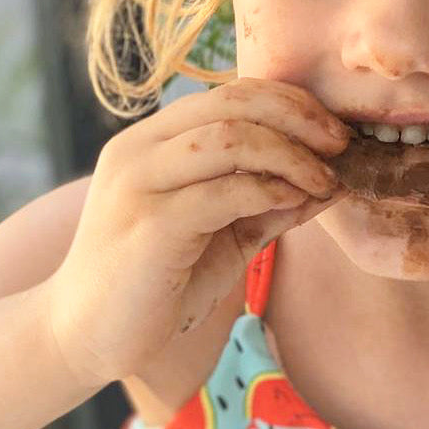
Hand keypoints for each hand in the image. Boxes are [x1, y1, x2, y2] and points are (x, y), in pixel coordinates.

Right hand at [45, 78, 350, 387]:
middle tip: (341, 147)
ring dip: (291, 154)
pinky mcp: (147, 225)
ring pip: (229, 137)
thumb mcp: (227, 234)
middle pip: (234, 102)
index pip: (232, 93)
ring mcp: (138, 183)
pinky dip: (270, 190)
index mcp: (155, 140)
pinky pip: (221, 191)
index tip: (336, 133)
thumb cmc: (159, 283)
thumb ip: (272, 202)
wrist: (87, 336)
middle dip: (301, 118)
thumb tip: (336, 180)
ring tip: (325, 181)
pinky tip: (296, 202)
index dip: (293, 103)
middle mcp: (140, 149)